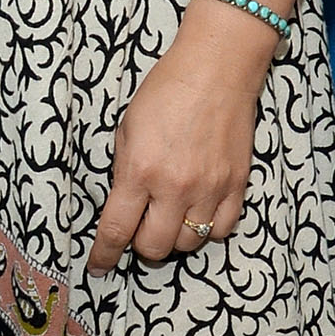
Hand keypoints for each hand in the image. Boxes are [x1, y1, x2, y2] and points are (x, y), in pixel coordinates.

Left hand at [87, 3, 276, 271]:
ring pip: (188, 244)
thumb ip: (125, 170)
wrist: (217, 68)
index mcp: (140, 171)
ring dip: (174, 236)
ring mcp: (209, 189)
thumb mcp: (127, 128)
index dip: (104, 255)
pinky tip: (198, 211)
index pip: (116, 230)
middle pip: (154, 247)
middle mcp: (174, 187)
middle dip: (141, 244)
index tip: (98, 267)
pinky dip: (206, 228)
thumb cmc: (166, 91)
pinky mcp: (236, 185)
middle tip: (141, 227)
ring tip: (171, 215)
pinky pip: (221, 230)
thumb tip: (125, 204)